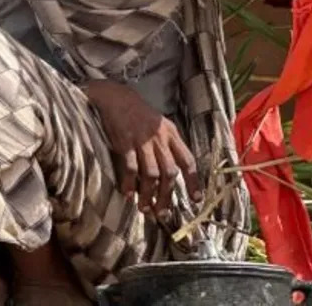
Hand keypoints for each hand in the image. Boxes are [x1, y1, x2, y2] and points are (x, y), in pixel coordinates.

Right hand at [84, 81, 201, 218]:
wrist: (116, 97)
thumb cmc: (139, 113)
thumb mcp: (161, 125)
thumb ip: (169, 145)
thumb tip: (172, 173)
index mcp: (172, 135)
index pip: (188, 161)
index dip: (193, 182)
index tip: (196, 199)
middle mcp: (159, 139)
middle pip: (169, 173)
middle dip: (167, 196)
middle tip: (163, 214)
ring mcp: (142, 141)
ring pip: (151, 174)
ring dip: (149, 195)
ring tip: (145, 208)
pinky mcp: (125, 142)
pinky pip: (130, 167)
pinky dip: (129, 183)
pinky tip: (128, 194)